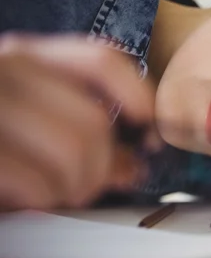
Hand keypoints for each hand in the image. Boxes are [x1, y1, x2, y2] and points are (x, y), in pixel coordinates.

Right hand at [0, 34, 160, 210]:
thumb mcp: (23, 119)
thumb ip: (73, 129)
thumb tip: (131, 163)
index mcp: (20, 56)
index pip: (101, 60)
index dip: (138, 98)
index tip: (148, 134)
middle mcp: (2, 69)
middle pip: (93, 122)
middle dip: (101, 170)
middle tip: (85, 187)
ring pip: (73, 151)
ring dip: (72, 189)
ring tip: (50, 195)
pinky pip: (34, 182)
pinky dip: (39, 202)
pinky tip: (23, 200)